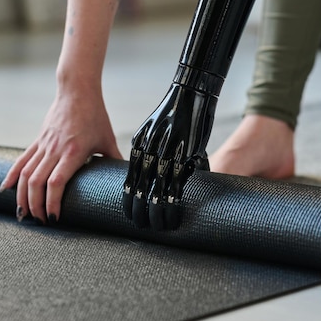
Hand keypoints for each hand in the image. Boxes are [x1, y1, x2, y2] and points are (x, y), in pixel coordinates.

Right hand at [0, 88, 121, 223]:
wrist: (76, 91)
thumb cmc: (95, 115)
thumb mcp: (108, 139)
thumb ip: (114, 160)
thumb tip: (125, 178)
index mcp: (73, 151)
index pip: (56, 182)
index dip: (52, 202)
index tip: (54, 217)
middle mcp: (55, 149)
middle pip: (36, 182)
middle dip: (35, 206)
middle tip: (40, 221)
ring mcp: (43, 145)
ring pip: (25, 174)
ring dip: (22, 196)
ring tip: (23, 214)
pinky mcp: (37, 141)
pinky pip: (21, 161)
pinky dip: (12, 177)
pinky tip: (5, 190)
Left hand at [122, 83, 216, 229]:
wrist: (191, 92)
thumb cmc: (176, 113)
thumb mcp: (155, 130)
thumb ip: (150, 149)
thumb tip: (154, 169)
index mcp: (139, 146)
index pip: (129, 181)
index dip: (130, 202)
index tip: (131, 216)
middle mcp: (149, 152)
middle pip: (139, 190)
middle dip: (139, 213)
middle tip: (142, 227)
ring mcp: (166, 154)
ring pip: (156, 192)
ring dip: (157, 213)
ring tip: (159, 227)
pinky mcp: (184, 155)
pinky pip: (175, 186)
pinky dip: (173, 204)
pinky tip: (174, 214)